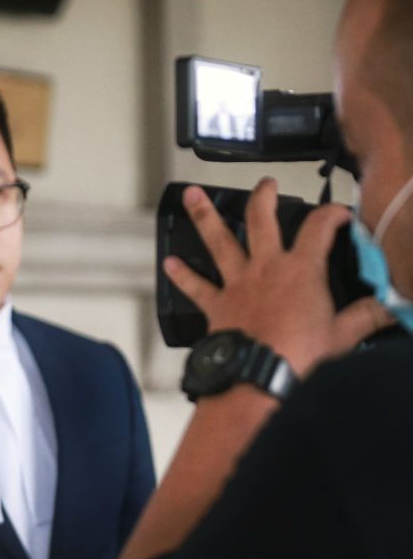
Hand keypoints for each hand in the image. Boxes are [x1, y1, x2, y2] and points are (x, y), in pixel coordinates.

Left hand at [163, 178, 392, 376]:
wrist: (259, 375)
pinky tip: (168, 263)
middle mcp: (266, 267)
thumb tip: (393, 307)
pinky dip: (181, 275)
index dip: (332, 214)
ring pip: (219, 240)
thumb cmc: (301, 355)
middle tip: (266, 183)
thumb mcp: (344, 335)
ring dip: (204, 215)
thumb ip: (368, 315)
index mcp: (301, 269)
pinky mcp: (216, 303)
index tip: (340, 212)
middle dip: (264, 196)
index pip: (319, 228)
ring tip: (191, 194)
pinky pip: (195, 286)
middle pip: (261, 219)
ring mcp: (237, 282)